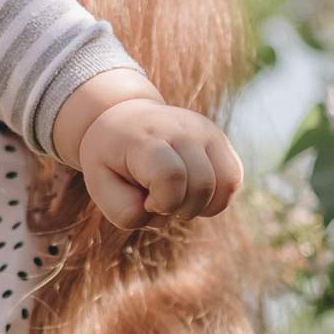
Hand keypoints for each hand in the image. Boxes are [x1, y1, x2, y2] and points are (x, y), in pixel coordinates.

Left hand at [69, 91, 243, 234]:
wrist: (124, 120)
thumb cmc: (111, 160)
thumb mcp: (100, 187)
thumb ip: (125, 212)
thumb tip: (162, 214)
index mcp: (147, 138)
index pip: (171, 176)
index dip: (162, 203)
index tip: (146, 201)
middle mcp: (182, 128)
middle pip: (202, 186)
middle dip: (181, 209)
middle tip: (158, 200)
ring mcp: (206, 131)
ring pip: (225, 185)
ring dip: (201, 206)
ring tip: (176, 196)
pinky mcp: (220, 140)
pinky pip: (233, 180)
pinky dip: (216, 198)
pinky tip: (192, 192)